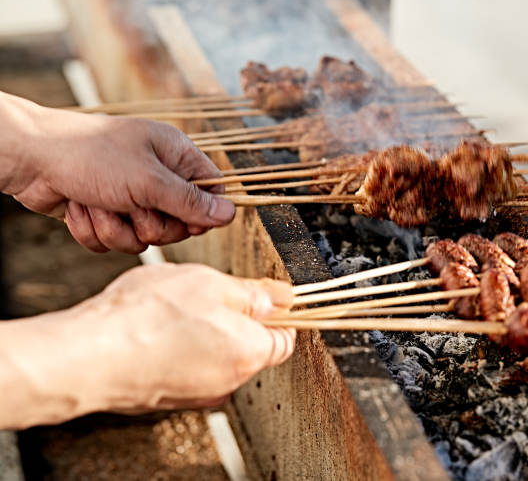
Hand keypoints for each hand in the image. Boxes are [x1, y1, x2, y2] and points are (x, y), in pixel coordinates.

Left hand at [0, 92, 234, 252]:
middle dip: (151, 224)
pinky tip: (80, 209)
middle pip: (178, 223)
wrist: (30, 160)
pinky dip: (95, 231)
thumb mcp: (148, 180)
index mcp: (175, 155)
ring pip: (144, 238)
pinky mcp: (105, 213)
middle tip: (133, 209)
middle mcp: (156, 175)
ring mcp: (129, 196)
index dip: (202, 214)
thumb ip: (191, 202)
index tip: (186, 222)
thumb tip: (231, 214)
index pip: (211, 191)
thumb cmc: (90, 156)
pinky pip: (115, 241)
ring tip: (98, 204)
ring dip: (117, 229)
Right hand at [0, 264, 294, 428]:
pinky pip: (185, 365)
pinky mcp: (166, 397)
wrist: (87, 356)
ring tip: (171, 307)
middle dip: (233, 316)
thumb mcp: (213, 284)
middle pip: (248, 344)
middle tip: (204, 292)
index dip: (276, 312)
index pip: (285, 337)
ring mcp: (196, 393)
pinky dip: (177, 346)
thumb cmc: (148, 317)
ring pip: (214, 353)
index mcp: (250, 353)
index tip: (261, 295)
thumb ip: (255, 293)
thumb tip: (285, 297)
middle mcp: (228, 382)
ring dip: (202, 329)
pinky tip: (154, 327)